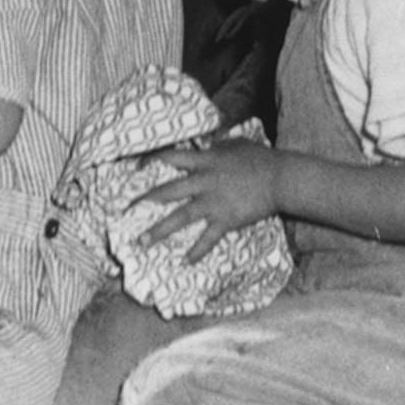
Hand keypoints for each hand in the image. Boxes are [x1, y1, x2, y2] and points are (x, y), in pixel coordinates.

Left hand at [140, 141, 284, 262]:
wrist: (279, 178)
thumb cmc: (259, 158)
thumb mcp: (233, 144)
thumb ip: (216, 146)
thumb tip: (206, 142)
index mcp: (204, 161)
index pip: (169, 157)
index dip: (150, 161)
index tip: (135, 168)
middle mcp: (203, 182)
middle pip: (167, 191)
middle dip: (144, 201)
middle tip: (125, 212)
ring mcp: (213, 203)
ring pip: (180, 217)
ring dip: (158, 231)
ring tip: (141, 243)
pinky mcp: (226, 220)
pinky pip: (207, 239)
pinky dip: (196, 251)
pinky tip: (185, 262)